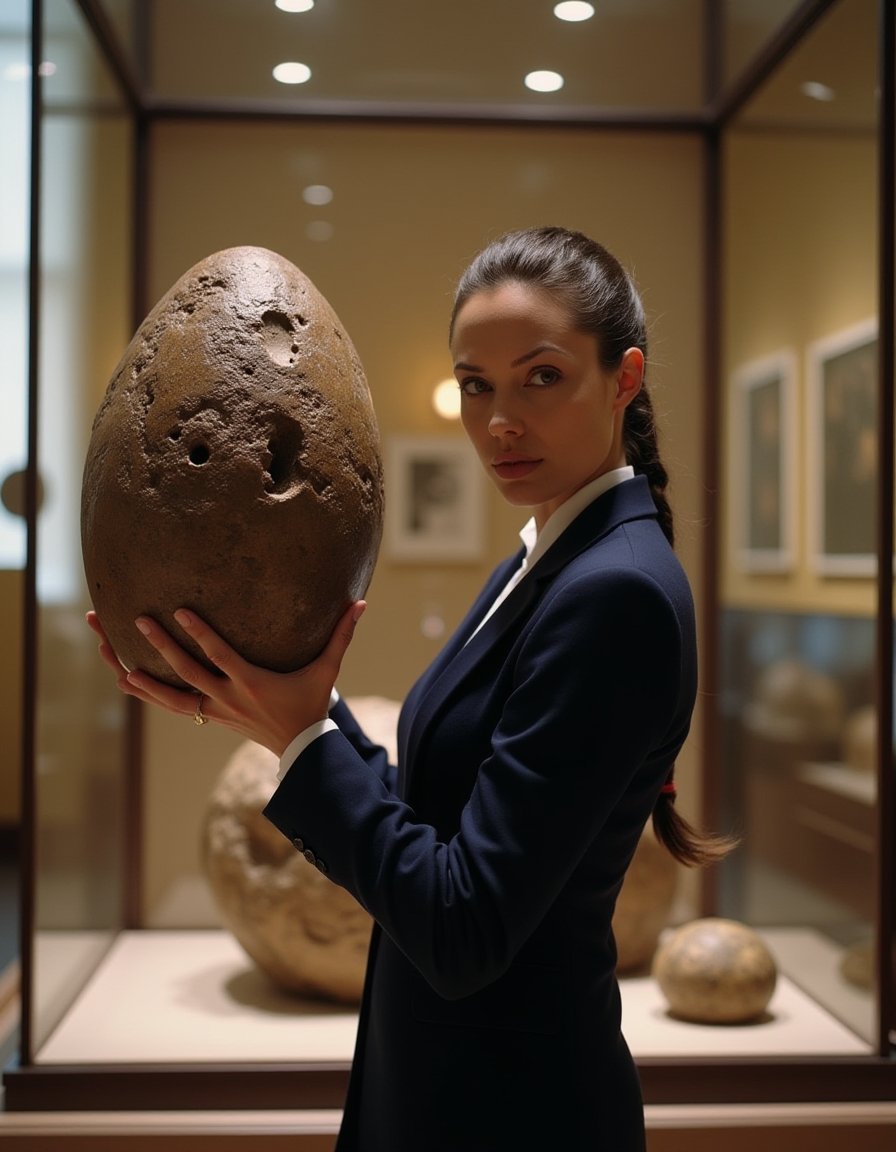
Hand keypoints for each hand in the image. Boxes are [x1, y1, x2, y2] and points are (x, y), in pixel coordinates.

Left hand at [86, 602, 365, 755]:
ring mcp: (215, 710)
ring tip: (113, 657)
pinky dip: (148, 693)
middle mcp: (227, 698)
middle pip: (187, 672)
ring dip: (142, 676)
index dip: (199, 634)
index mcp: (251, 682)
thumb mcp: (328, 670)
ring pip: (170, 696)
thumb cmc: (313, 702)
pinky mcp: (209, 717)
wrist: (301, 748)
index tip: (178, 611)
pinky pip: (172, 705)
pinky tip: (125, 679)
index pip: (219, 655)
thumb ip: (341, 635)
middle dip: (161, 646)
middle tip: (138, 621)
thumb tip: (361, 603)